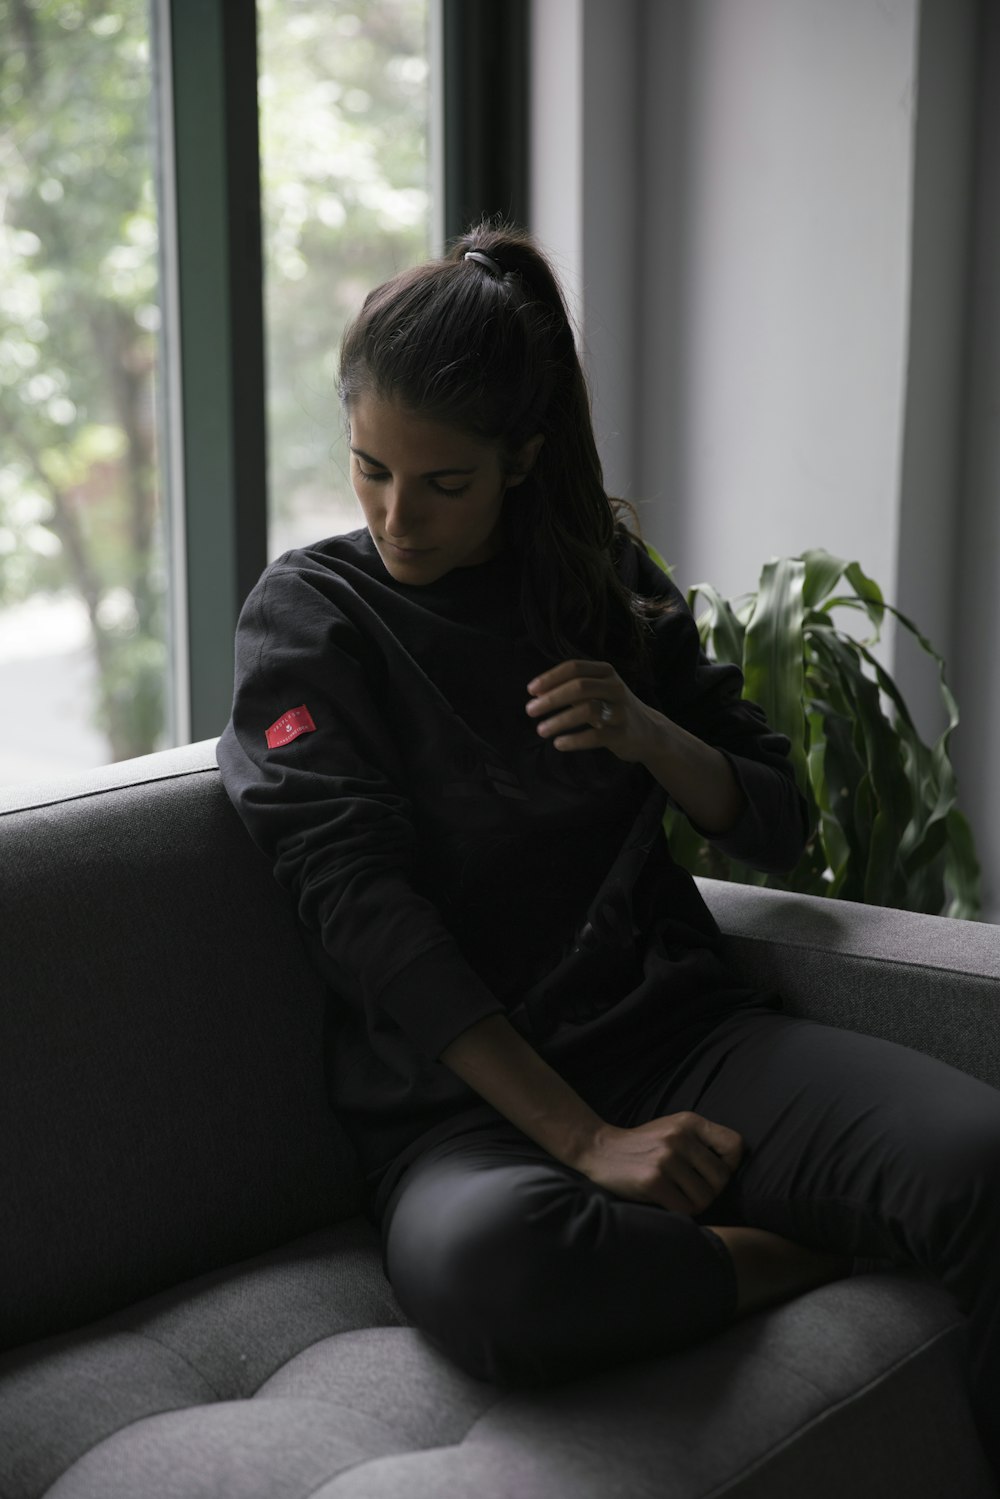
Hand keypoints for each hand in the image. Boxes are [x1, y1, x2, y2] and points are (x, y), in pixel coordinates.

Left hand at [526, 659, 656, 762]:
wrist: (649, 732)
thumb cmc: (613, 708)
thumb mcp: (597, 691)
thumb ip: (571, 689)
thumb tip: (537, 694)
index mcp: (606, 672)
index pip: (574, 668)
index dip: (550, 678)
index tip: (531, 691)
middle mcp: (615, 687)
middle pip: (579, 686)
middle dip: (551, 699)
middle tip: (530, 710)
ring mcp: (621, 710)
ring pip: (587, 710)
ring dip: (559, 720)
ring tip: (541, 730)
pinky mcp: (622, 733)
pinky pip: (595, 736)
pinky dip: (574, 740)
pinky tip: (559, 743)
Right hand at [572, 1112, 743, 1213]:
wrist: (600, 1150)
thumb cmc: (644, 1146)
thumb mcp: (674, 1129)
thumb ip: (702, 1141)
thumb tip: (734, 1169)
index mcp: (689, 1121)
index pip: (735, 1145)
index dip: (730, 1165)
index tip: (711, 1171)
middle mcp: (679, 1137)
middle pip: (722, 1178)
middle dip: (710, 1191)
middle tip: (690, 1189)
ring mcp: (666, 1158)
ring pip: (706, 1197)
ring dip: (694, 1204)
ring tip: (677, 1194)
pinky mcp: (653, 1180)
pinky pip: (686, 1209)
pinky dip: (680, 1211)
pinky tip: (666, 1201)